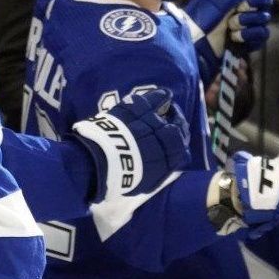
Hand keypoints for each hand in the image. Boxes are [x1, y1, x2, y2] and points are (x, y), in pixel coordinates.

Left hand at [72, 88, 190, 200]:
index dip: (179, 144)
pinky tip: (163, 94)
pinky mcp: (134, 110)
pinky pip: (151, 100)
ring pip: (166, 112)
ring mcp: (149, 122)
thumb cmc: (119, 179)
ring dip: (170, 108)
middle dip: (178, 123)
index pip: (180, 149)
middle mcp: (163, 138)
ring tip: (170, 103)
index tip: (177, 141)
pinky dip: (159, 96)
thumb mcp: (143, 184)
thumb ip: (154, 173)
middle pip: (177, 128)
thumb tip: (159, 170)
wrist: (98, 163)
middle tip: (176, 120)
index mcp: (167, 159)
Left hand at [186, 0, 275, 55]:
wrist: (195, 45)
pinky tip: (235, 37)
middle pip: (265, 1)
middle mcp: (242, 7)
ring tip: (230, 27)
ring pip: (264, 18)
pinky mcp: (248, 41)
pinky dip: (249, 34)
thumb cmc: (204, 18)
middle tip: (236, 10)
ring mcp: (246, 25)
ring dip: (247, 21)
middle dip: (251, 6)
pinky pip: (262, 34)